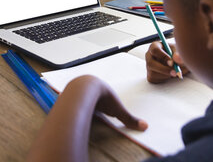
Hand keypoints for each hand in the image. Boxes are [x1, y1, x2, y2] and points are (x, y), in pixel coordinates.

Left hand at [26, 75, 146, 161]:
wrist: (83, 92)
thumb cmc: (102, 98)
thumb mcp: (118, 110)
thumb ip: (129, 119)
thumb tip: (144, 126)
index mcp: (101, 86)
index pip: (103, 93)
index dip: (103, 99)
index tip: (103, 104)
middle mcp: (88, 84)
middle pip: (90, 93)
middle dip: (91, 99)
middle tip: (92, 107)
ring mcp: (77, 87)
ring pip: (78, 95)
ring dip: (80, 101)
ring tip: (81, 109)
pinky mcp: (68, 93)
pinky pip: (69, 99)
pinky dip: (71, 104)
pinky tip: (71, 110)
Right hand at [145, 42, 189, 82]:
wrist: (179, 64)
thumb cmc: (177, 55)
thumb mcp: (180, 52)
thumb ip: (179, 55)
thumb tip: (176, 58)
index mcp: (155, 46)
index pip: (154, 50)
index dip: (163, 56)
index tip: (172, 62)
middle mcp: (149, 55)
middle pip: (151, 63)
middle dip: (164, 69)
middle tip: (175, 72)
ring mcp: (148, 66)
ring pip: (153, 72)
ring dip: (166, 74)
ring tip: (175, 72)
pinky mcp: (150, 75)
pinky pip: (155, 79)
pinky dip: (165, 78)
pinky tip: (169, 74)